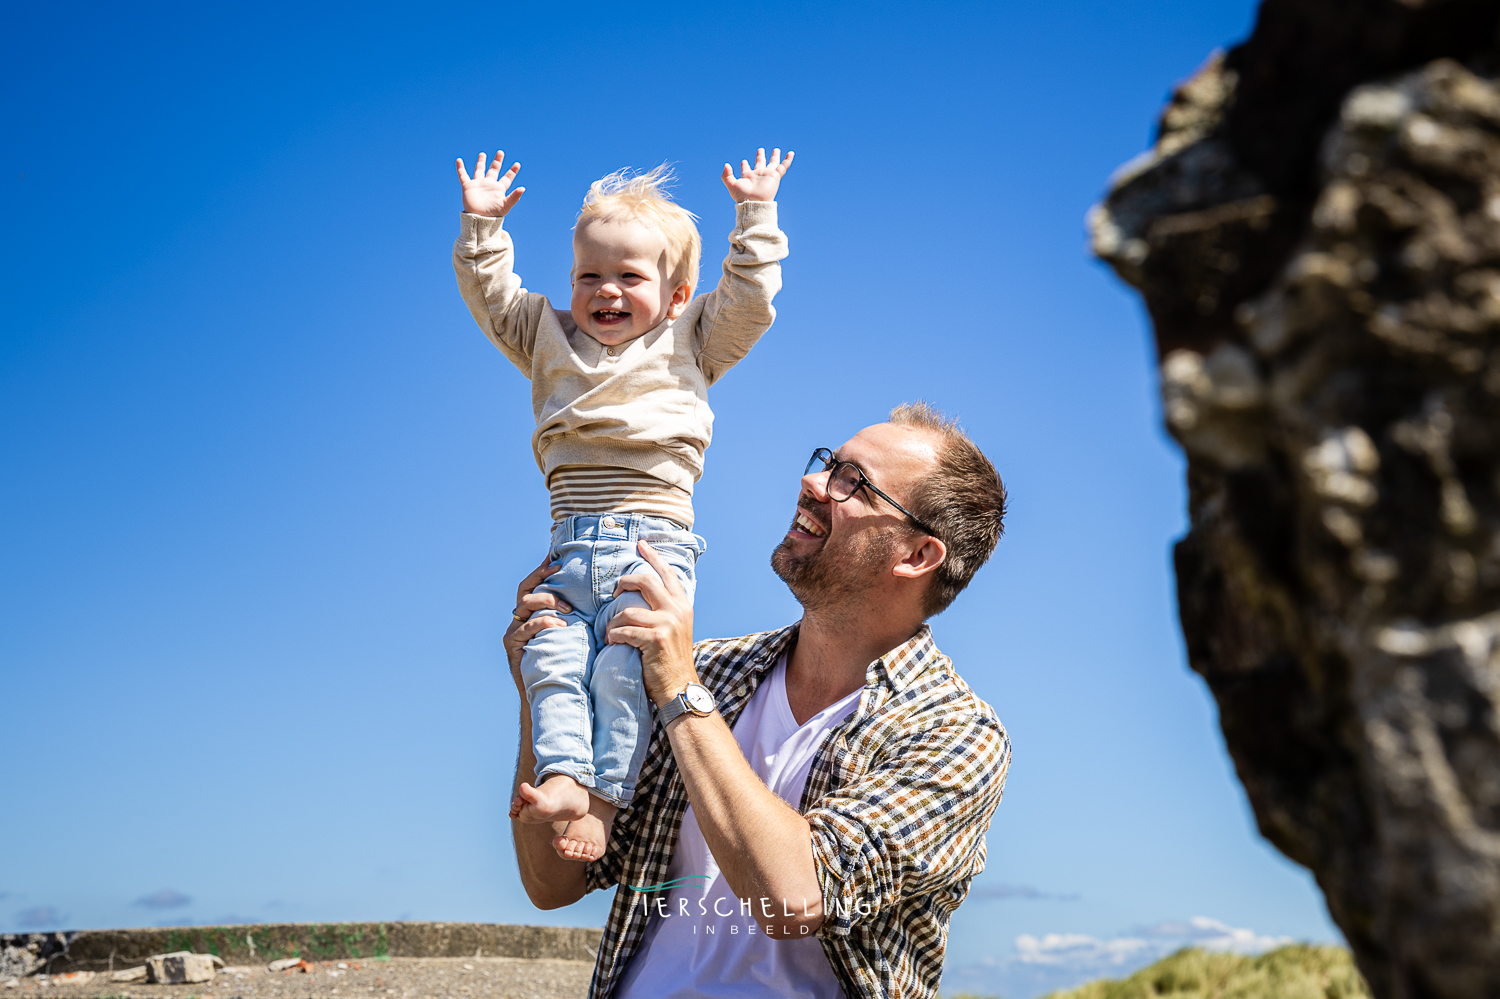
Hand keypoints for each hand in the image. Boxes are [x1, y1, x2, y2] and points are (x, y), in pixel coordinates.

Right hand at [456, 150, 525, 216]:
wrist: (479, 220)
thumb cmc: (493, 215)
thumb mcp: (505, 206)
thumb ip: (514, 197)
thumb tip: (523, 188)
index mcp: (498, 189)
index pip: (507, 178)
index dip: (512, 171)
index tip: (517, 164)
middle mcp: (489, 185)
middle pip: (494, 170)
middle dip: (497, 162)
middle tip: (500, 152)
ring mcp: (478, 185)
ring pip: (479, 170)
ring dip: (481, 162)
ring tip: (483, 154)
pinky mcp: (468, 186)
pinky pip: (463, 175)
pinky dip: (460, 168)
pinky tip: (459, 160)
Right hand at [504, 557, 569, 690]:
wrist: (547, 691)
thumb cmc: (562, 661)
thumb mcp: (567, 634)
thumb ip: (571, 617)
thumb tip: (595, 599)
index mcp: (529, 614)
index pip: (531, 585)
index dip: (541, 570)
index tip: (555, 558)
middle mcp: (517, 619)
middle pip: (524, 589)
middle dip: (541, 577)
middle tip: (559, 573)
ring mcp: (512, 631)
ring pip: (524, 605)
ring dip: (547, 601)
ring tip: (567, 608)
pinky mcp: (511, 645)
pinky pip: (526, 628)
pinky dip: (544, 623)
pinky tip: (560, 625)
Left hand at [607, 541, 696, 707]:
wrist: (679, 688)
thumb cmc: (670, 660)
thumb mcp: (675, 629)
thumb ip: (664, 610)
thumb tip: (643, 594)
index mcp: (683, 605)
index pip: (667, 574)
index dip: (653, 557)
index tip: (641, 544)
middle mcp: (677, 610)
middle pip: (645, 581)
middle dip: (623, 583)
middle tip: (614, 593)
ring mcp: (668, 623)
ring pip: (627, 610)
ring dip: (613, 623)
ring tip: (612, 633)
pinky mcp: (655, 638)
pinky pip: (623, 630)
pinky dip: (613, 636)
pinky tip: (612, 643)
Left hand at [721, 147, 793, 203]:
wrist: (754, 203)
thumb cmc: (742, 196)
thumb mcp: (731, 184)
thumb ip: (726, 175)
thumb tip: (726, 164)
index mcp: (748, 177)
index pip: (746, 169)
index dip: (744, 165)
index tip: (743, 161)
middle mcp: (758, 176)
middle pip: (760, 163)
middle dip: (760, 157)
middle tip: (760, 150)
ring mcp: (767, 175)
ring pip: (772, 163)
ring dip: (774, 156)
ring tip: (776, 149)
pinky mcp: (775, 176)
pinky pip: (783, 167)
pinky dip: (787, 160)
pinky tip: (791, 153)